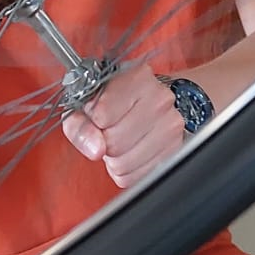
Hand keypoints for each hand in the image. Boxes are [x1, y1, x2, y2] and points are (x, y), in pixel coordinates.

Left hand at [62, 63, 184, 189]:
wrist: (154, 100)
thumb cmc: (117, 100)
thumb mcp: (88, 102)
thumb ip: (80, 124)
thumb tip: (95, 149)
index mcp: (137, 78)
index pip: (102, 114)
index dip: (93, 120)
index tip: (98, 114)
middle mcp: (160, 99)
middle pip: (114, 142)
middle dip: (104, 142)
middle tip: (110, 130)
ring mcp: (172, 125)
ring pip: (124, 164)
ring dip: (115, 159)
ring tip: (121, 140)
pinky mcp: (175, 150)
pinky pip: (136, 177)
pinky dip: (127, 170)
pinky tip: (131, 151)